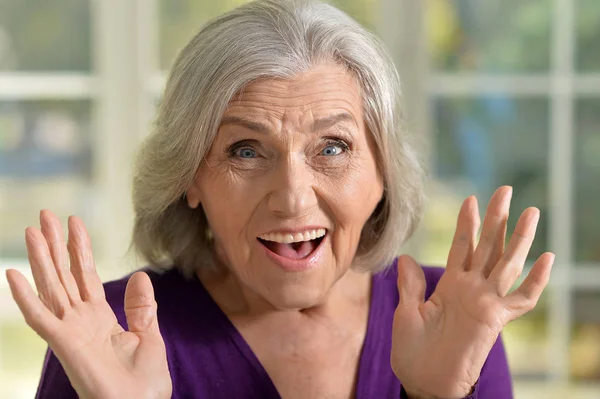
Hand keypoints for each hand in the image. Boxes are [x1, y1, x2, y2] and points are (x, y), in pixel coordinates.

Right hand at [6, 210, 171, 398]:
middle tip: (45, 215)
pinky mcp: (64, 345)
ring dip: (40, 259)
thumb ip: (142, 307)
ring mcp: (70, 331)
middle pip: (64, 274)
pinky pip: (40, 317)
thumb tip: (140, 276)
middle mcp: (81, 320)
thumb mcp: (149, 336)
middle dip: (55, 245)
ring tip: (33, 230)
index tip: (74, 222)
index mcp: (100, 317)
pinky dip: (25, 297)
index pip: (86, 275)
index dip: (79, 249)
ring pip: (51, 287)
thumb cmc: (145, 382)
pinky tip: (13, 274)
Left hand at [391, 186, 553, 397]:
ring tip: (531, 212)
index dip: (467, 224)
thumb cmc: (412, 352)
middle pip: (488, 246)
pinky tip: (548, 259)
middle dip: (496, 219)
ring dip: (519, 239)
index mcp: (450, 284)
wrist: (423, 383)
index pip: (462, 247)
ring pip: (507, 264)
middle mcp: (471, 288)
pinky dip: (536, 282)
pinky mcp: (495, 319)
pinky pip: (522, 299)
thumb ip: (411, 286)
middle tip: (504, 190)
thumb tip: (406, 257)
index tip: (471, 200)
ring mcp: (485, 302)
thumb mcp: (406, 313)